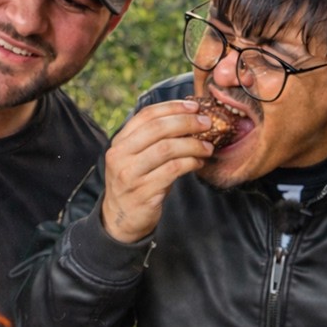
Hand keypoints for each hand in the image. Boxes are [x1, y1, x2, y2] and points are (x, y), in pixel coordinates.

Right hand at [100, 99, 214, 243]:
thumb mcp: (137, 158)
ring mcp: (130, 174)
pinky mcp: (143, 192)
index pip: (146, 115)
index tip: (194, 106)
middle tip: (207, 123)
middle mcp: (120, 155)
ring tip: (207, 147)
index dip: (172, 107)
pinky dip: (191, 163)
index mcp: (119, 142)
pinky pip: (173, 170)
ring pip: (167, 149)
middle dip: (187, 122)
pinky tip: (199, 163)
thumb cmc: (137, 183)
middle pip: (157, 129)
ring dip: (193, 145)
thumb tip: (189, 118)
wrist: (121, 220)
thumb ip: (154, 140)